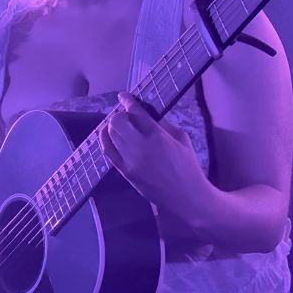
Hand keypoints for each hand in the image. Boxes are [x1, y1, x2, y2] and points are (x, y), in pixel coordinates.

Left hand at [99, 92, 207, 209]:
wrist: (186, 197)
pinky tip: (107, 135)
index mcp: (157, 136)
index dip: (127, 100)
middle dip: (119, 114)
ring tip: (117, 124)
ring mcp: (130, 161)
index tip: (123, 96)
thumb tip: (146, 113)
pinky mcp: (125, 172)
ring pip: (110, 135)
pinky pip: (108, 152)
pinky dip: (105, 140)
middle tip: (125, 115)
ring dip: (112, 126)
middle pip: (118, 122)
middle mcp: (140, 146)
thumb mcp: (181, 138)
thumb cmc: (188, 166)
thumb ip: (162, 124)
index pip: (135, 112)